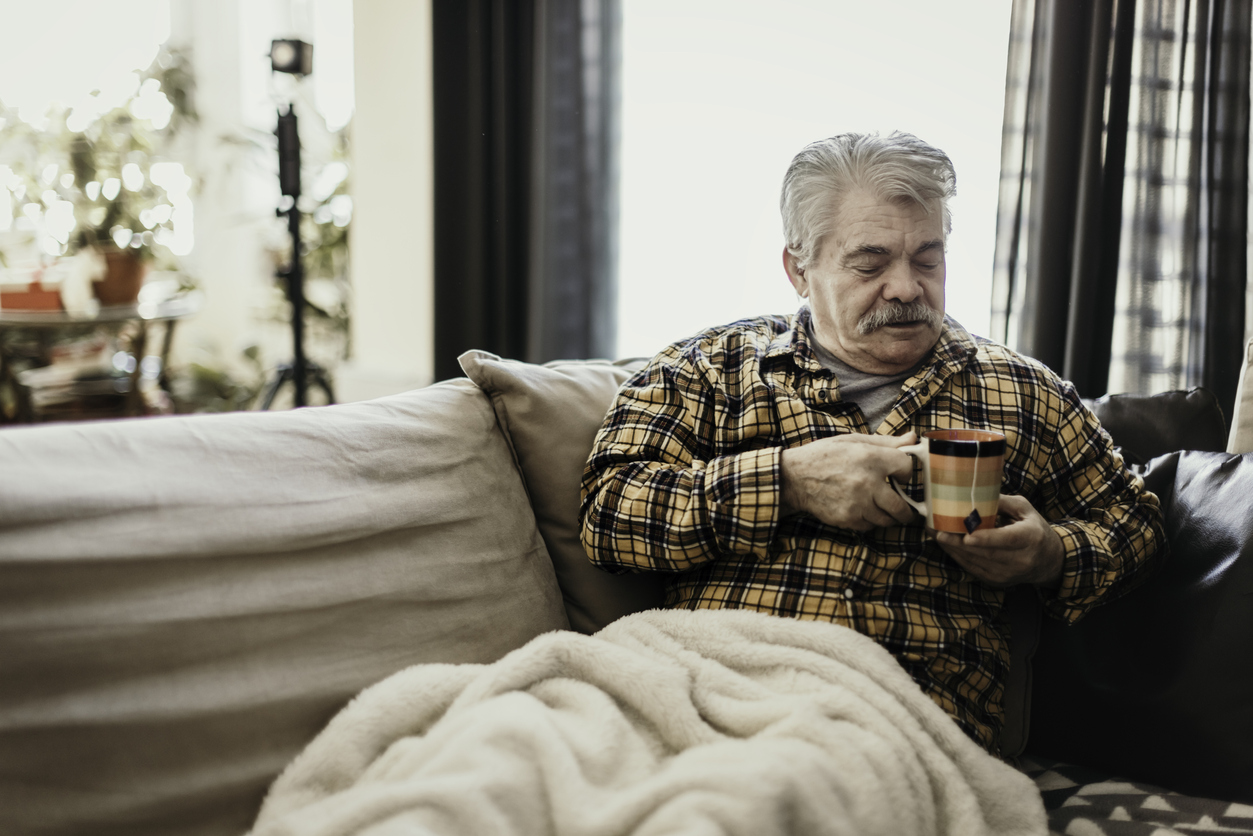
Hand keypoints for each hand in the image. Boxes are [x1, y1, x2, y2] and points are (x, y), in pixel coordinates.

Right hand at [780, 432, 918, 530]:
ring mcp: (858, 503)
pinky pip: (869, 526)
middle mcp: (867, 482)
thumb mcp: (854, 441)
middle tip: (905, 510)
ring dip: (887, 516)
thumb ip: (886, 442)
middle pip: (901, 506)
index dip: (906, 472)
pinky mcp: (847, 518)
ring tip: (882, 509)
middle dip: (905, 510)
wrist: (795, 477)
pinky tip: (863, 510)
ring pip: (886, 519)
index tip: (900, 476)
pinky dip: (870, 521)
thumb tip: (913, 438)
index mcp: (871, 458)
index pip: (906, 467)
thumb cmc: (825, 456)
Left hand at [933, 494, 1063, 587]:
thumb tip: (974, 493)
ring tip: (934, 533)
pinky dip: (958, 556)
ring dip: (953, 548)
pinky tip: (945, 544)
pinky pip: (973, 568)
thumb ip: (1002, 501)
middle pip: (986, 553)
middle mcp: (1021, 559)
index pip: (1008, 540)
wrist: (1049, 561)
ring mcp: (1008, 574)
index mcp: (1031, 537)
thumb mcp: (1025, 509)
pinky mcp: (997, 581)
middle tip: (937, 530)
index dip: (987, 539)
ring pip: (976, 562)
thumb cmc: (1034, 529)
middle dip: (958, 542)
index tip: (968, 536)